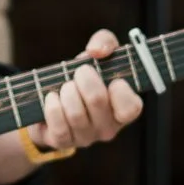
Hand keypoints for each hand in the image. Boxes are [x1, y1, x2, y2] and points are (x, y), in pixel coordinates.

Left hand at [30, 28, 143, 150]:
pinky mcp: (64, 142)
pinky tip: (52, 98)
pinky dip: (52, 106)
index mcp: (123, 108)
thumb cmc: (83, 77)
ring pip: (76, 114)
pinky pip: (59, 126)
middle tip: (80, 72)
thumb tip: (96, 51)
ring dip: (66, 91)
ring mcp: (86, 138)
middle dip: (84, 78)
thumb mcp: (97, 55)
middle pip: (98, 101)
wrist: (51, 98)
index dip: (120, 91)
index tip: (111, 79)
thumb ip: (105, 42)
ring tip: (65, 86)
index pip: (131, 108)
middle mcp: (108, 127)